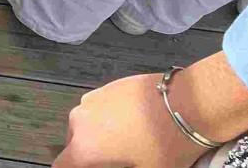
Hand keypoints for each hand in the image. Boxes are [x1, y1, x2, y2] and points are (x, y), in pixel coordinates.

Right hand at [53, 74, 208, 167]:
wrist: (185, 104)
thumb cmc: (164, 147)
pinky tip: (133, 122)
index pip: (61, 165)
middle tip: (115, 160)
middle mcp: (79, 121)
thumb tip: (115, 163)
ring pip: (87, 125)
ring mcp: (91, 100)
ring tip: (127, 140)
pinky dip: (108, 119)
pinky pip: (98, 109)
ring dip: (98, 135)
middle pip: (74, 144)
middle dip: (90, 155)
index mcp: (84, 147)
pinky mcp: (106, 86)